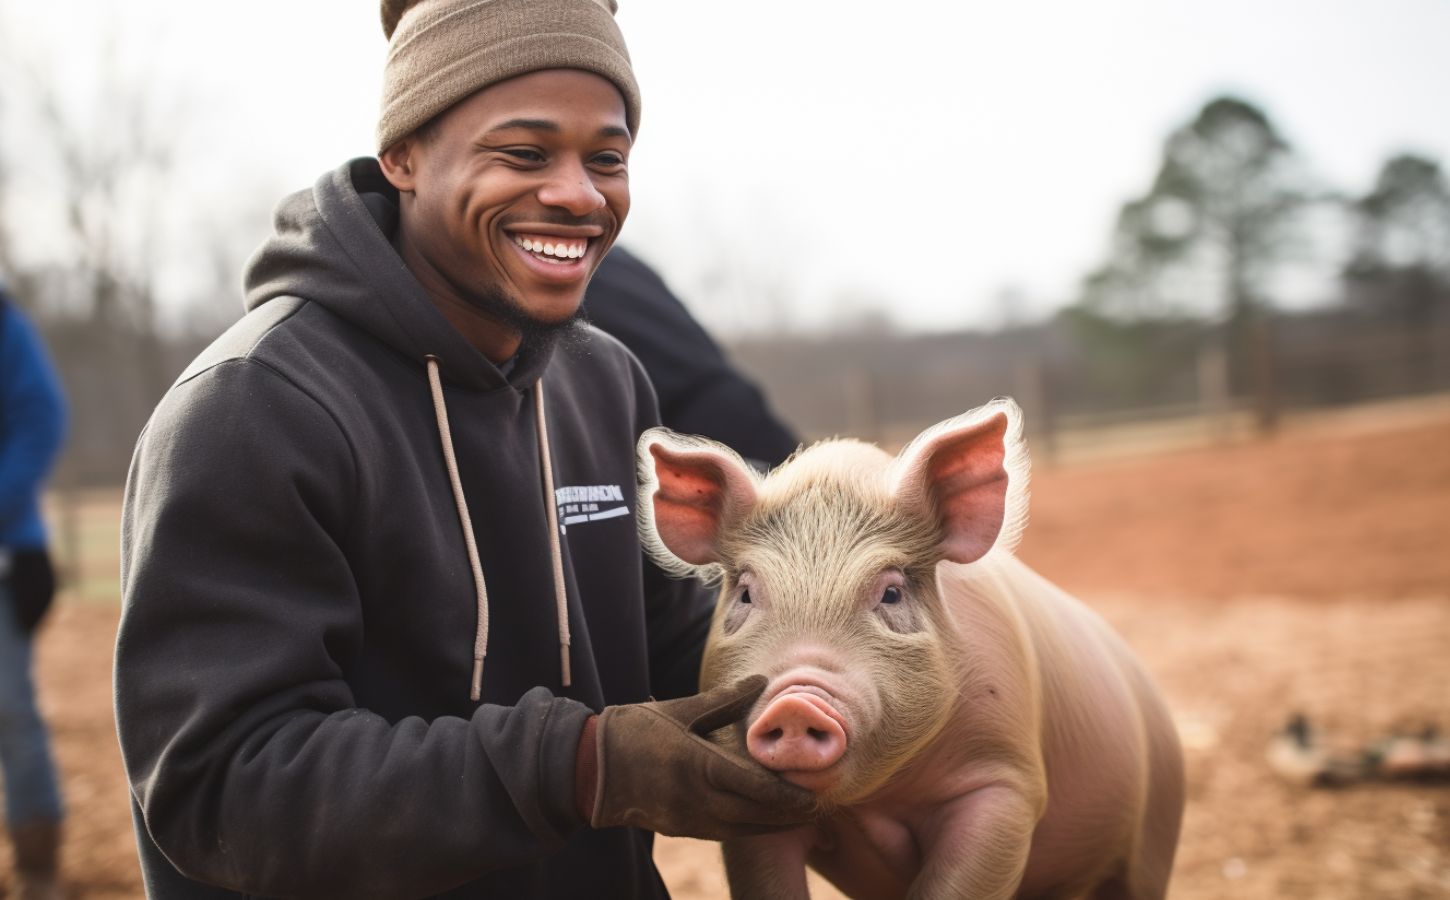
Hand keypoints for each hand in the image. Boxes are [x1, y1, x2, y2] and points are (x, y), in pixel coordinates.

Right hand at [581, 676, 817, 838]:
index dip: (785, 795)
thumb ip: (724, 701)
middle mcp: (695, 797)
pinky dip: (748, 829)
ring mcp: (687, 817)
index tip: (813, 795)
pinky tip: (764, 822)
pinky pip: (722, 833)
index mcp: (696, 764)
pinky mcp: (680, 827)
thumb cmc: (636, 731)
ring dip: (772, 826)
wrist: (591, 769)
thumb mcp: (681, 710)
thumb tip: (761, 680)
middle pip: (753, 814)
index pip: (751, 786)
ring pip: (740, 829)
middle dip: (788, 815)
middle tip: (819, 808)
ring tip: (800, 818)